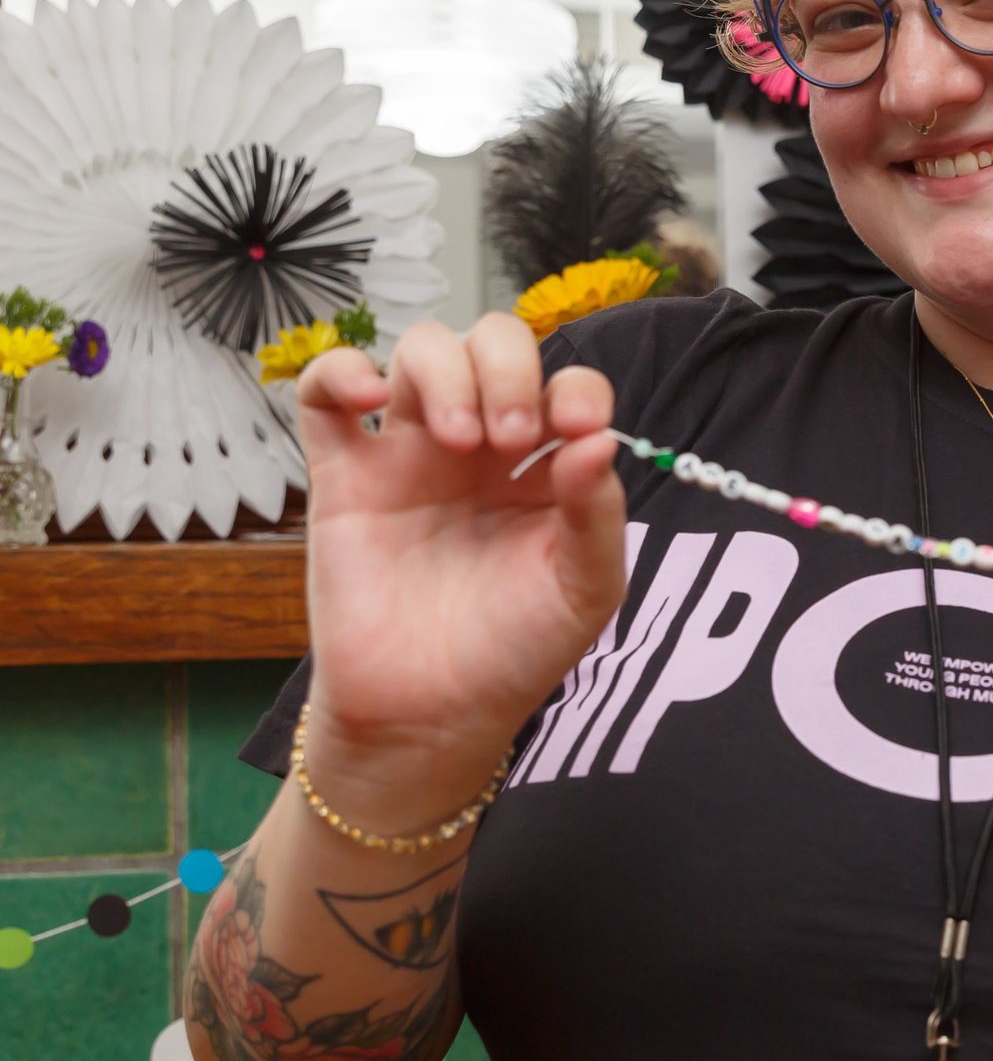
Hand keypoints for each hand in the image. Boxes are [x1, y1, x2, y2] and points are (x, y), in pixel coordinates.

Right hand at [295, 313, 628, 802]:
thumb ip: (597, 513)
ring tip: (456, 439)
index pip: (565, 385)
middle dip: (507, 369)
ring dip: (443, 371)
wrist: (430, 716)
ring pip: (418, 352)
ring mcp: (409, 455)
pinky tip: (374, 400)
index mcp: (545, 467)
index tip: (577, 425)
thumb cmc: (515, 652)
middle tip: (510, 437)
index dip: (575, 386)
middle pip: (491, 344)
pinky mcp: (345, 475)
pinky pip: (325, 394)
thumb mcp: (584, 590)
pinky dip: (340, 372)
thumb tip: (599, 439)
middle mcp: (481, 448)